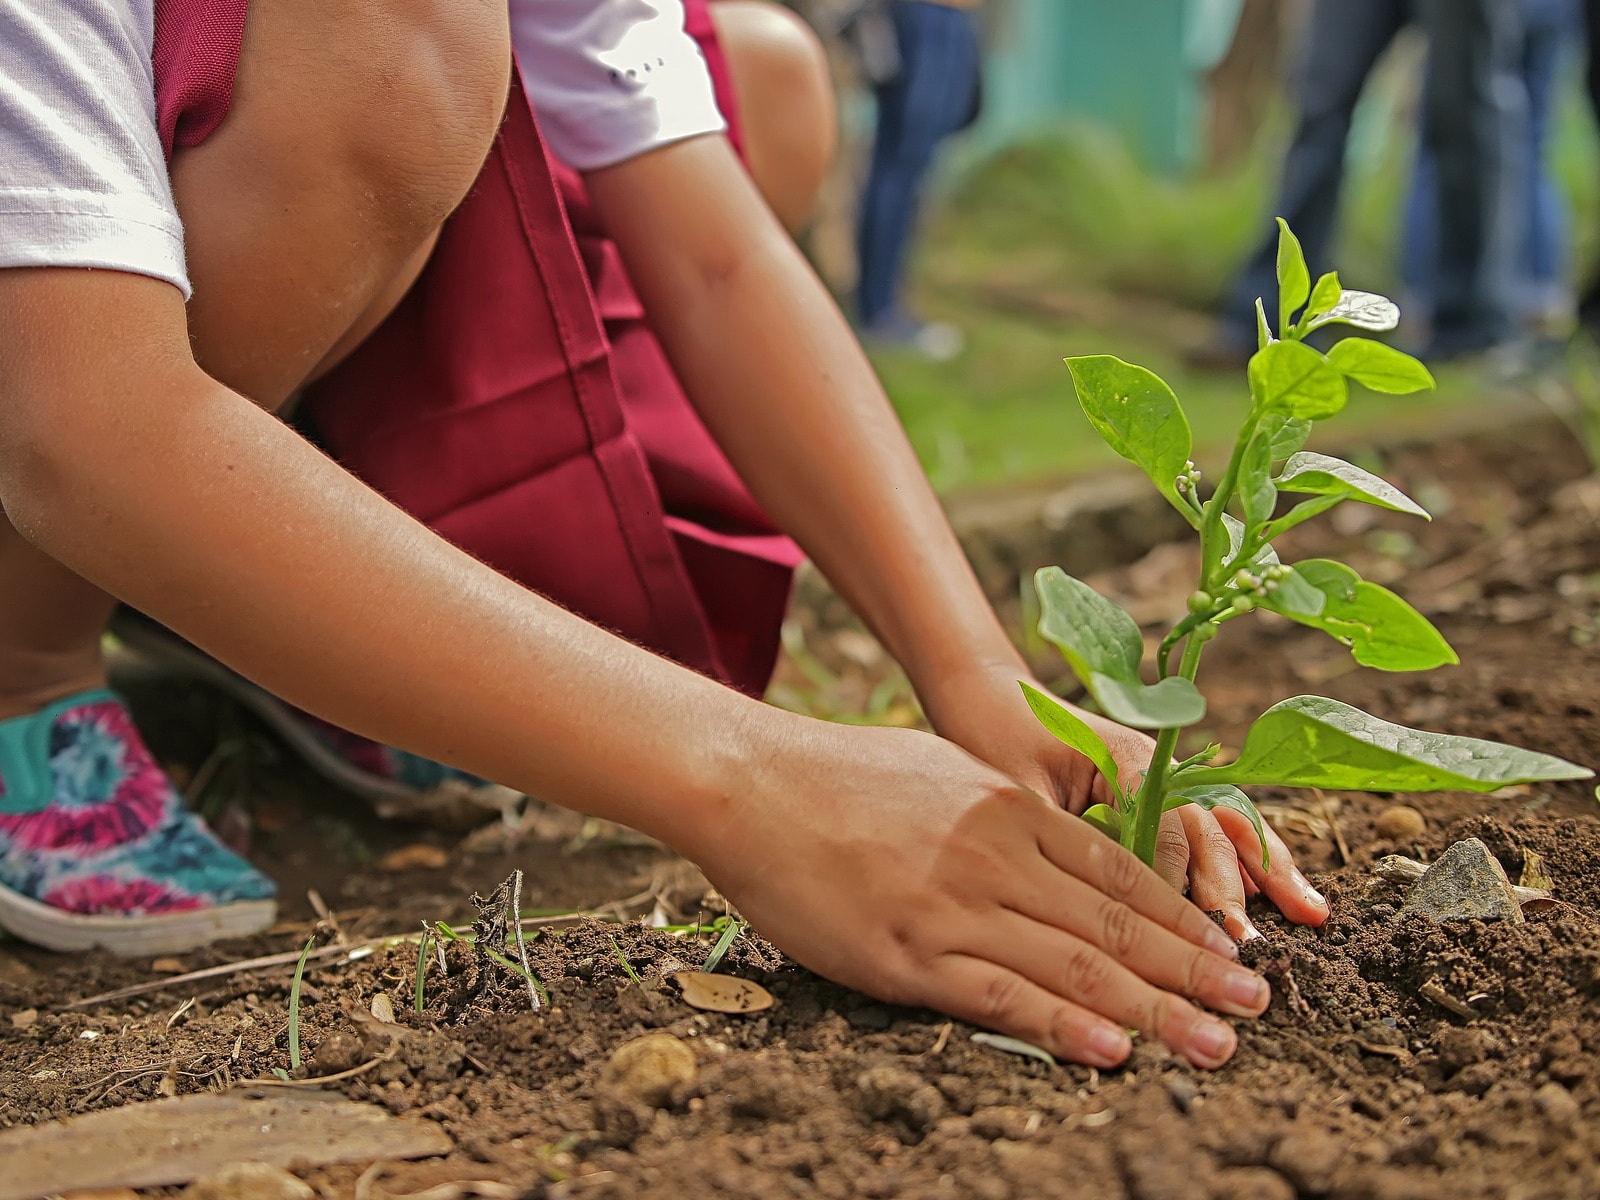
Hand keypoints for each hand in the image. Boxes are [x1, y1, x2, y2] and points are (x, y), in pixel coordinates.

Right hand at [679, 719, 1271, 1068]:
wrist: (752, 782)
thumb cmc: (841, 775)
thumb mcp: (942, 772)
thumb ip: (1004, 812)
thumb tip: (1051, 841)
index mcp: (1010, 809)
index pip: (1119, 874)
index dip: (1183, 918)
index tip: (1230, 950)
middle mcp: (998, 856)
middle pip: (1116, 925)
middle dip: (1194, 970)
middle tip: (1256, 1006)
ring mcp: (954, 906)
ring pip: (1074, 966)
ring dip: (1155, 1009)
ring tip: (1216, 1043)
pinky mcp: (907, 953)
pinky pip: (999, 996)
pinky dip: (1062, 1027)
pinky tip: (1113, 1051)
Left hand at [921, 665, 1329, 939]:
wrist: (988, 696)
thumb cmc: (992, 741)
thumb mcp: (1018, 792)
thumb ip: (1064, 836)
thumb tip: (1097, 901)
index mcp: (1125, 759)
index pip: (1167, 829)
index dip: (1177, 885)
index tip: (1187, 937)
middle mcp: (1158, 765)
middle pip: (1209, 829)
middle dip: (1232, 889)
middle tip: (1248, 946)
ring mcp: (1166, 777)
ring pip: (1227, 826)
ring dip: (1267, 871)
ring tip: (1311, 915)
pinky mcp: (1162, 792)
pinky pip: (1215, 826)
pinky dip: (1252, 860)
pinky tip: (1289, 895)